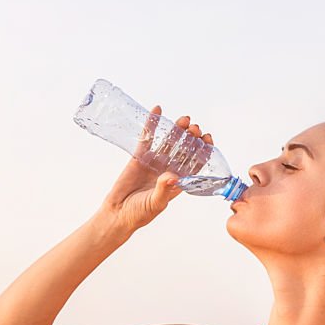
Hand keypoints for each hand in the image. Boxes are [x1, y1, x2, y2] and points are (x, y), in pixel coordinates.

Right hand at [98, 106, 213, 233]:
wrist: (117, 214)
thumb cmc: (139, 214)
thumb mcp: (155, 204)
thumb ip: (164, 190)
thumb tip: (173, 176)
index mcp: (177, 182)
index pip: (195, 164)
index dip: (202, 151)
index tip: (207, 140)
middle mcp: (168, 169)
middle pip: (184, 150)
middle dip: (191, 138)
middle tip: (195, 128)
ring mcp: (154, 162)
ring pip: (168, 142)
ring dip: (177, 130)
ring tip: (184, 120)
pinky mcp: (139, 157)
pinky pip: (147, 138)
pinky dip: (152, 124)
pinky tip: (157, 110)